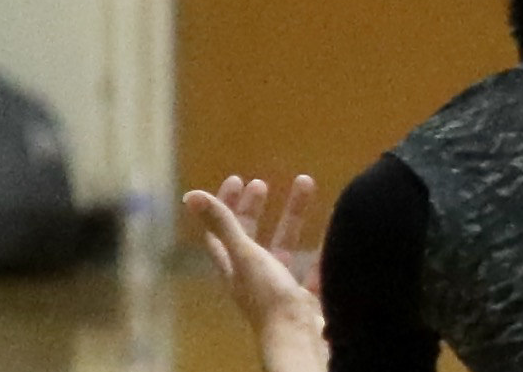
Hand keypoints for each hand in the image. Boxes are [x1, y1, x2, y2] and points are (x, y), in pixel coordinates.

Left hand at [186, 175, 326, 344]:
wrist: (301, 343)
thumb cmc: (269, 299)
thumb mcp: (246, 255)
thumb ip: (223, 225)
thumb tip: (191, 194)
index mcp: (234, 267)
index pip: (221, 230)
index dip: (225, 204)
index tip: (238, 180)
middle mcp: (253, 279)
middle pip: (251, 237)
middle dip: (255, 208)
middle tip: (261, 183)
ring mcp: (280, 292)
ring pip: (285, 249)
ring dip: (292, 220)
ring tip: (305, 189)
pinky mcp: (306, 304)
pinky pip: (313, 274)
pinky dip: (319, 255)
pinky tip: (331, 240)